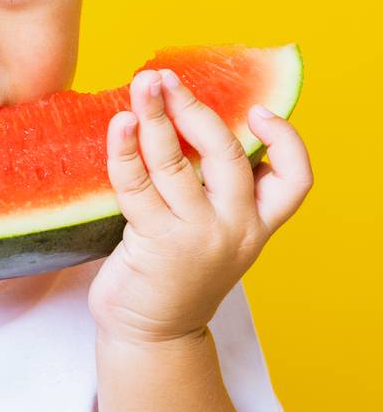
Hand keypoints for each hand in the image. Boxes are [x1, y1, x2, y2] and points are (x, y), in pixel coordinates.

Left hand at [88, 67, 313, 344]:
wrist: (151, 334)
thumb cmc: (174, 273)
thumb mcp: (211, 233)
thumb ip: (211, 191)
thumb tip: (183, 123)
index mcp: (257, 224)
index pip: (295, 181)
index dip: (286, 141)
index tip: (260, 109)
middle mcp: (235, 229)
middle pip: (227, 156)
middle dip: (195, 109)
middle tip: (166, 77)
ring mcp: (197, 236)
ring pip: (177, 164)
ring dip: (155, 118)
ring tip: (140, 86)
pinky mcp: (156, 244)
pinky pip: (137, 186)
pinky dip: (125, 150)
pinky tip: (117, 125)